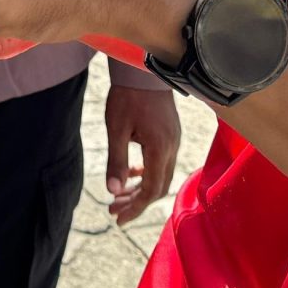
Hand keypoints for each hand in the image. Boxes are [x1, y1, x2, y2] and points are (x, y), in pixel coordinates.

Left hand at [102, 83, 180, 223]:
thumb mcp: (116, 129)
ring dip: (141, 189)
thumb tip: (113, 191)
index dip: (134, 208)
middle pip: (158, 188)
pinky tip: (132, 172)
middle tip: (114, 210)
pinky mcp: (171, 134)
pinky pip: (163, 162)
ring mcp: (174, 140)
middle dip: (136, 202)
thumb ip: (116, 162)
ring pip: (161, 176)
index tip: (118, 218)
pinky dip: (148, 173)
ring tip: (119, 195)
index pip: (151, 191)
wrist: (143, 69)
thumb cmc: (128, 96)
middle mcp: (172, 148)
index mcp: (160, 149)